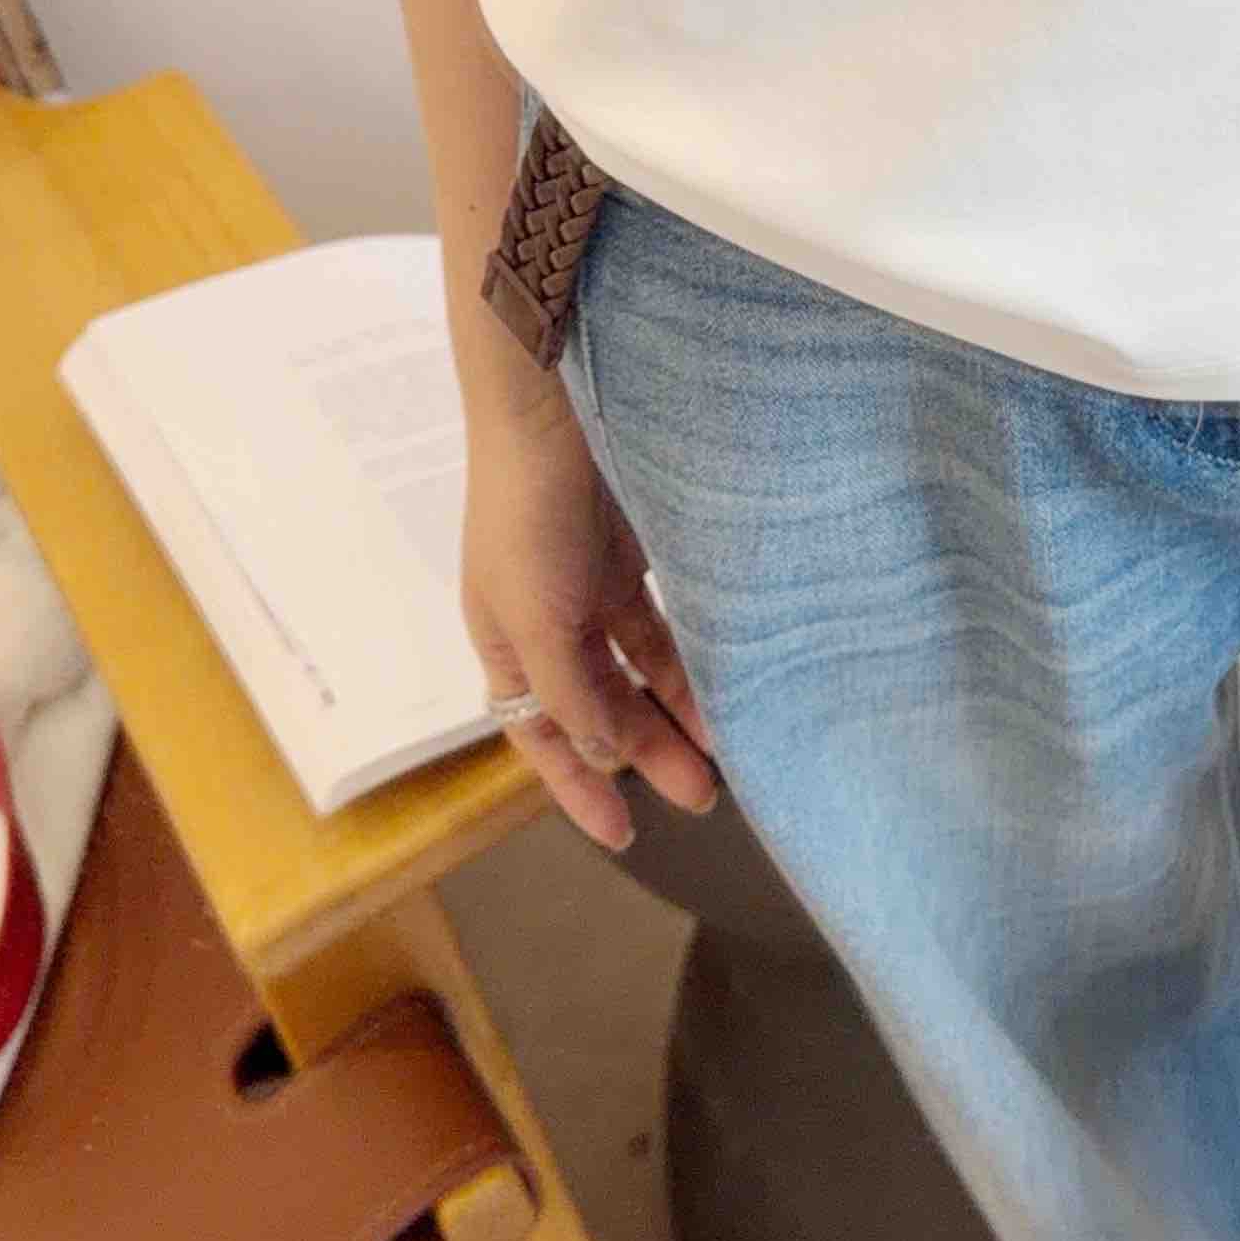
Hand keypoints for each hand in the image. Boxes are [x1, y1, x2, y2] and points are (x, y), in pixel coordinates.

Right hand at [460, 389, 720, 853]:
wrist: (551, 404)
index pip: (542, 737)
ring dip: (679, 709)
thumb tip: (600, 755)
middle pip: (601, 708)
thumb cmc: (527, 512)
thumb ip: (568, 694)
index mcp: (508, 644)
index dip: (578, 788)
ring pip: (640, 668)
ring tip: (730, 748)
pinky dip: (693, 654)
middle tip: (706, 796)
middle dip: (648, 754)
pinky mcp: (633, 550)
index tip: (623, 837)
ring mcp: (590, 585)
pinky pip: (666, 622)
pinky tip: (731, 679)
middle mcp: (548, 622)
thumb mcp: (536, 619)